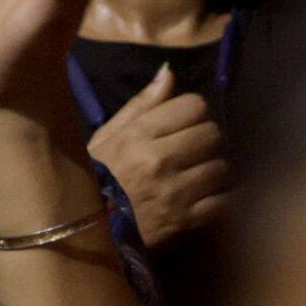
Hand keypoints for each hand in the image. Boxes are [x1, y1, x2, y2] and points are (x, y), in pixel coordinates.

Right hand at [88, 65, 227, 242]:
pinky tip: (203, 198)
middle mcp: (161, 160)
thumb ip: (141, 104)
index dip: (190, 113)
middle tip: (190, 152)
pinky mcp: (186, 221)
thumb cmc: (94, 179)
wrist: (82, 234)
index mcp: (139, 135)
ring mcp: (176, 193)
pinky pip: (222, 202)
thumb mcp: (107, 136)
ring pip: (221, 167)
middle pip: (212, 134)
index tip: (181, 125)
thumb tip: (169, 71)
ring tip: (196, 177)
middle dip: (204, 140)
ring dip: (212, 171)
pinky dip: (218, 199)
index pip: (194, 106)